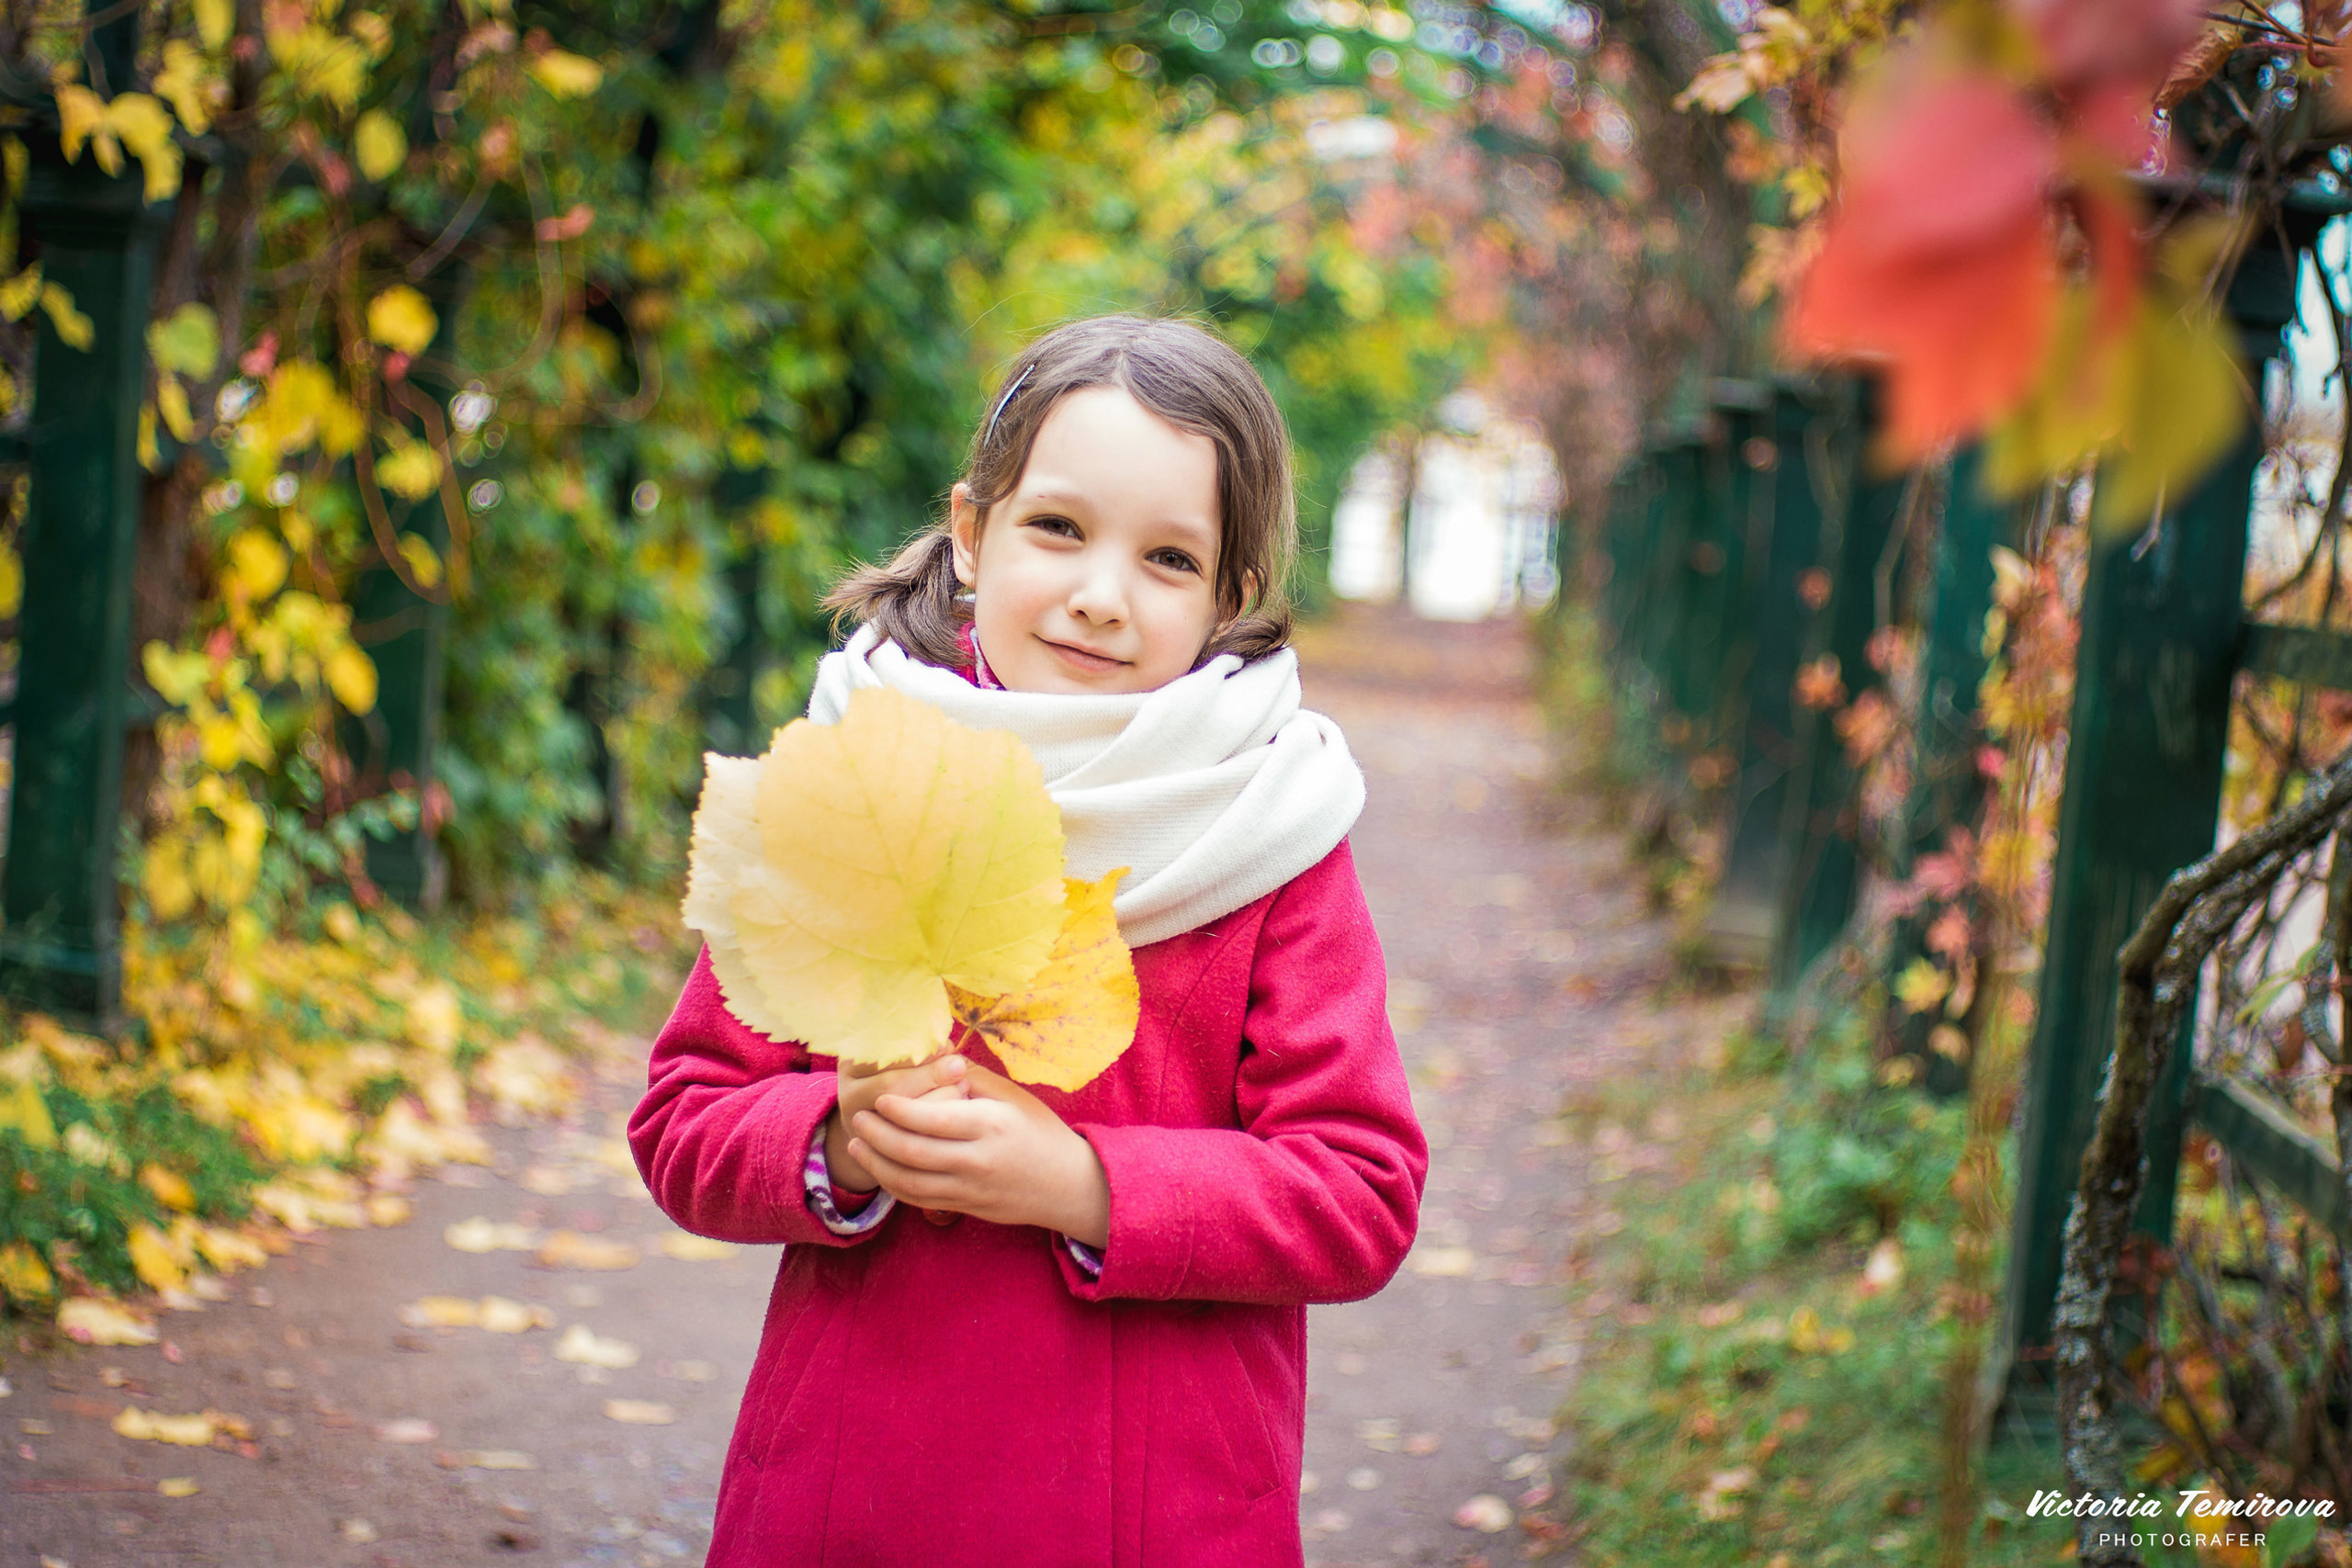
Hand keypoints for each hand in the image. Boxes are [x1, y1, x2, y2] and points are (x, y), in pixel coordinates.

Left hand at [847, 1055, 1110, 1247]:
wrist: (1068, 1185)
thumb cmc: (1040, 1131)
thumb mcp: (1012, 1096)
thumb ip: (970, 1077)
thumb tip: (932, 1056)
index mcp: (989, 1126)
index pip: (931, 1119)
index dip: (897, 1109)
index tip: (880, 1097)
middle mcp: (976, 1161)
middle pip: (911, 1153)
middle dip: (877, 1136)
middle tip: (858, 1118)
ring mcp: (970, 1189)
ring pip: (909, 1183)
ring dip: (876, 1164)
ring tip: (856, 1144)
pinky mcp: (966, 1208)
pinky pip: (919, 1200)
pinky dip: (894, 1185)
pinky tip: (881, 1169)